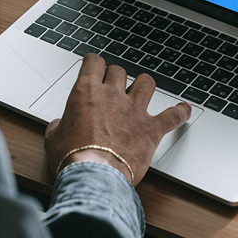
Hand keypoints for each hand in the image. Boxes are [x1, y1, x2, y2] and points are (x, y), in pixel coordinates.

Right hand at [45, 53, 190, 185]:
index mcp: (86, 92)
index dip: (94, 62)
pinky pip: (173, 115)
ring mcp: (134, 110)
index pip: (94, 62)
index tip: (94, 65)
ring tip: (141, 91)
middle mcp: (113, 95)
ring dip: (143, 85)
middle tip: (112, 86)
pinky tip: (185, 110)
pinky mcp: (151, 129)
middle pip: (119, 71)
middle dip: (115, 76)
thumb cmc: (72, 157)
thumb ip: (57, 126)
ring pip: (146, 83)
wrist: (94, 175)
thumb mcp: (53, 139)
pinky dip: (180, 112)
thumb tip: (57, 126)